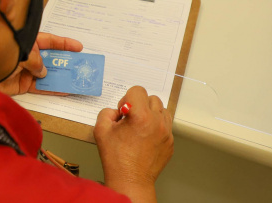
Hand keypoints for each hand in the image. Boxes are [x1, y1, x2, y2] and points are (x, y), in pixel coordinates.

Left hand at [0, 33, 82, 95]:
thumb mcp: (21, 53)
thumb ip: (35, 61)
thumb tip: (43, 71)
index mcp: (27, 42)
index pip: (49, 40)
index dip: (63, 43)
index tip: (79, 47)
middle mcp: (27, 55)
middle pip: (50, 58)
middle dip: (64, 62)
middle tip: (81, 66)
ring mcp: (25, 71)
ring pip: (47, 74)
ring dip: (61, 77)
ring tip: (77, 79)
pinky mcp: (22, 86)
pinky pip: (41, 87)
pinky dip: (53, 89)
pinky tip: (65, 89)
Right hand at [94, 86, 173, 202]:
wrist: (130, 180)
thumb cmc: (116, 159)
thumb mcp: (101, 130)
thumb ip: (107, 112)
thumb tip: (117, 111)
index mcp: (140, 115)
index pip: (138, 90)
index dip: (127, 98)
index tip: (124, 111)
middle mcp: (156, 121)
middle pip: (151, 98)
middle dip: (140, 105)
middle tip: (131, 119)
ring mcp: (166, 132)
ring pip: (162, 110)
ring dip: (151, 114)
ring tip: (141, 127)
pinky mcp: (170, 142)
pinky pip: (166, 126)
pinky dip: (157, 127)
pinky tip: (146, 138)